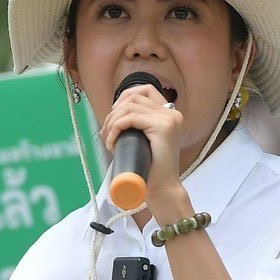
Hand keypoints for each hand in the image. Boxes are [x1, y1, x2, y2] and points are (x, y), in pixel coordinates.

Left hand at [100, 82, 191, 208]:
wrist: (162, 190)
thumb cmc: (151, 170)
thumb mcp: (144, 141)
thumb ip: (138, 126)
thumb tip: (112, 114)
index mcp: (171, 115)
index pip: (146, 90)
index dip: (124, 97)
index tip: (114, 115)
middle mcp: (173, 114)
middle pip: (134, 97)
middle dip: (114, 112)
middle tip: (106, 133)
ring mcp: (169, 120)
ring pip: (130, 106)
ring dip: (112, 121)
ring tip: (108, 139)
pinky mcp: (163, 127)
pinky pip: (131, 118)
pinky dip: (116, 128)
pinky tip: (112, 142)